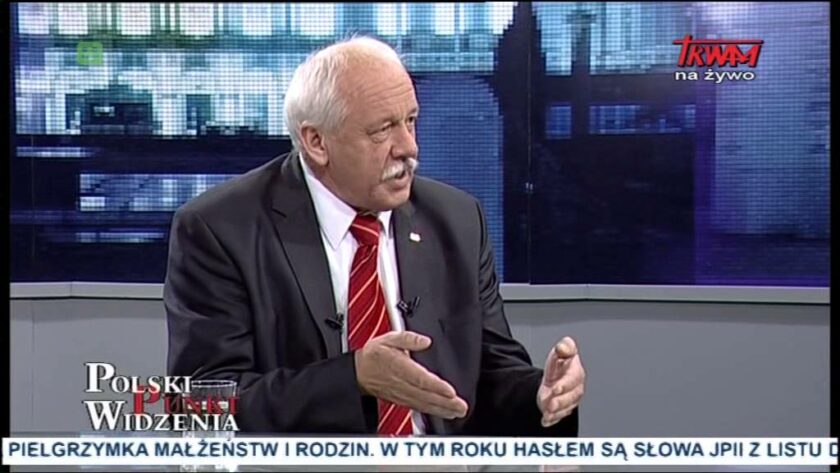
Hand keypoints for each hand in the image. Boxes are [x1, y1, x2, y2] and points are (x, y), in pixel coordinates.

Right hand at [354, 331, 468, 418]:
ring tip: (458, 412)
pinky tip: (445, 413)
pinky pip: (420, 407)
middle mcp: (402, 384)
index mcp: (399, 367)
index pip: (420, 378)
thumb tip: (424, 340)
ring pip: (424, 404)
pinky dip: (434, 412)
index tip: (450, 391)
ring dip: (442, 409)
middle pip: (426, 395)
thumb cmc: (374, 356)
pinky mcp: (403, 400)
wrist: (359, 372)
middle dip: (445, 402)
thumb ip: (407, 338)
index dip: (436, 386)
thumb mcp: (388, 339)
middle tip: (461, 406)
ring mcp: (402, 394)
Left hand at [537, 336, 584, 427]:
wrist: (553, 378)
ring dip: (557, 413)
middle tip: (551, 404)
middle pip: (572, 397)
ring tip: (547, 413)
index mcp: (576, 373)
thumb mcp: (560, 351)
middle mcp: (575, 388)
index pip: (573, 380)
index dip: (565, 385)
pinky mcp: (563, 410)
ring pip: (566, 409)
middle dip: (561, 402)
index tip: (555, 388)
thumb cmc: (560, 364)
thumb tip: (564, 347)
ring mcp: (570, 401)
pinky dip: (552, 420)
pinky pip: (559, 417)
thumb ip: (564, 347)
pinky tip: (546, 420)